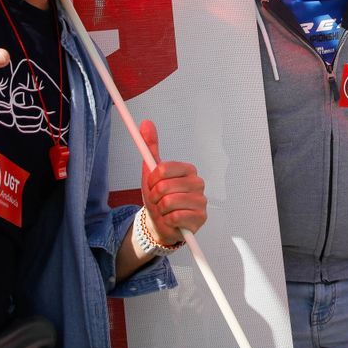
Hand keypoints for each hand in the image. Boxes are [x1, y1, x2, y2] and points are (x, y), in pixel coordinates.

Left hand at [139, 119, 205, 244]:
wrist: (161, 224)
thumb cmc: (159, 197)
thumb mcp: (151, 173)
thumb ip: (149, 147)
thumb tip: (146, 123)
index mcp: (188, 169)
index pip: (163, 169)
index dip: (152, 180)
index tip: (151, 185)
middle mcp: (198, 183)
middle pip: (164, 187)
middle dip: (154, 196)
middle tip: (158, 200)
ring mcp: (201, 200)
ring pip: (168, 202)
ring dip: (160, 210)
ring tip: (164, 210)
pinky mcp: (201, 218)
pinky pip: (175, 217)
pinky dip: (167, 221)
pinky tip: (171, 220)